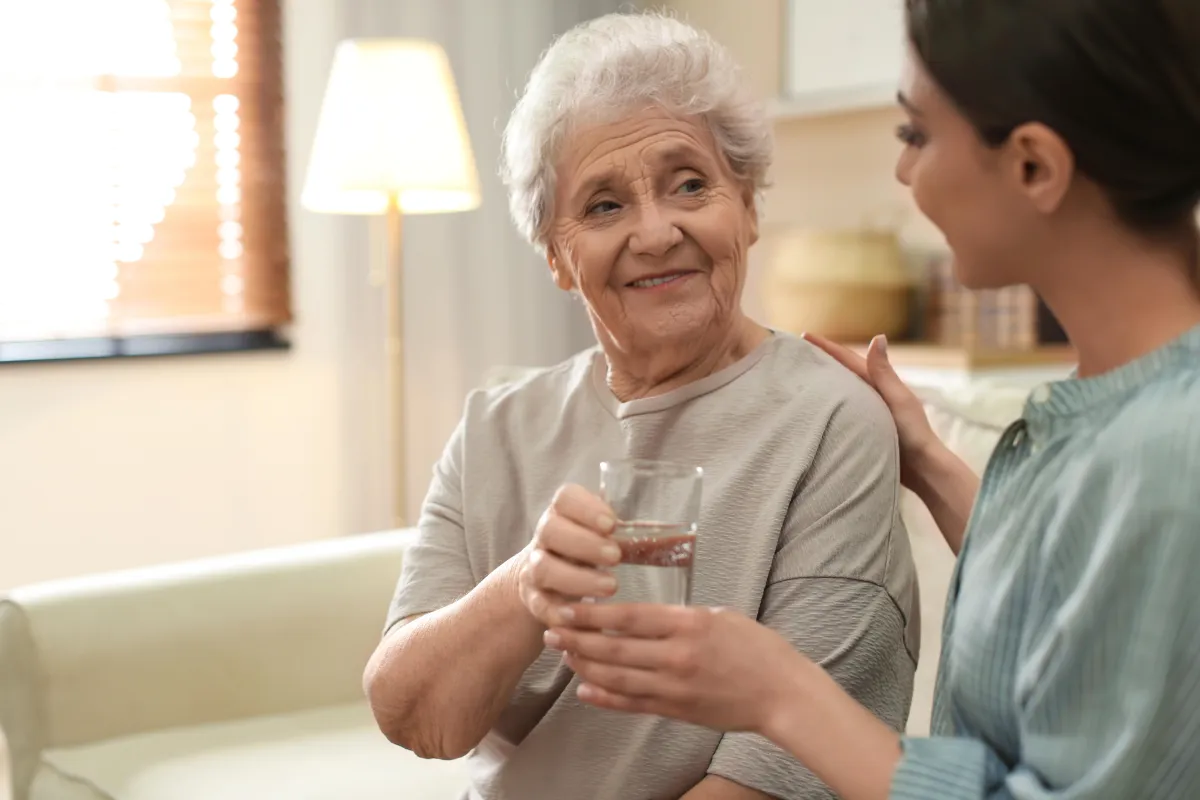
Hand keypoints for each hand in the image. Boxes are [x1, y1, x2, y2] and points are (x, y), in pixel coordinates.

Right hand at [517, 484, 621, 627]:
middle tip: (615, 556)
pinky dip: (562, 611)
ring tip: (610, 586)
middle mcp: (546, 537)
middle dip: (584, 543)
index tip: (611, 523)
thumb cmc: (589, 552)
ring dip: (576, 578)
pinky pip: (541, 605)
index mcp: (564, 513)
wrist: (548, 581)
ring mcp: (535, 568)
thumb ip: (627, 533)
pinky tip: (584, 617)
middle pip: (551, 530)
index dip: (586, 508)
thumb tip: (678, 541)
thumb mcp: (604, 537)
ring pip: (544, 568)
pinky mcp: (535, 599)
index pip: (566, 498)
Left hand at [544, 602, 805, 733]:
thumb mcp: (719, 616)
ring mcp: (676, 687)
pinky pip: (633, 704)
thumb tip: (640, 617)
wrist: (783, 694)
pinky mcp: (678, 710)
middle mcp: (677, 656)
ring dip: (586, 666)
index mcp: (688, 624)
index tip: (567, 608)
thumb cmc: (757, 649)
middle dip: (578, 640)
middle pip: (615, 648)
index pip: (628, 617)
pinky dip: (606, 698)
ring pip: (618, 677)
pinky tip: (585, 690)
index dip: (592, 614)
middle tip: (551, 631)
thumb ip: (679, 618)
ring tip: (564, 655)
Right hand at [803, 333, 939, 486]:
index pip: (848, 360)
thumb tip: (878, 335)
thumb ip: (884, 372)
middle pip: (843, 372)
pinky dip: (830, 402)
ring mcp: (868, 412)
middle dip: (823, 359)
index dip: (828, 347)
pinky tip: (817, 406)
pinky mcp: (864, 429)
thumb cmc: (913, 434)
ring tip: (802, 374)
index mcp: (880, 384)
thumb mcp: (898, 400)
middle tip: (798, 351)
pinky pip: (842, 410)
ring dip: (825, 380)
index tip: (804, 335)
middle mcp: (873, 395)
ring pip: (842, 391)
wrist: (923, 470)